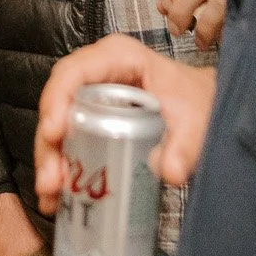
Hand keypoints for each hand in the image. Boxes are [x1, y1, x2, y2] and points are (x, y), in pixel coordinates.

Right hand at [33, 35, 217, 212]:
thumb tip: (167, 171)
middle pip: (58, 103)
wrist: (206, 108)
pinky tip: (57, 198)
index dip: (57, 100)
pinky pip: (68, 141)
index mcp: (118, 57)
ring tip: (51, 196)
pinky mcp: (91, 118)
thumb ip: (184, 145)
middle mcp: (97, 72)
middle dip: (49, 143)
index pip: (75, 72)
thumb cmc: (198, 102)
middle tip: (51, 180)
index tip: (54, 133)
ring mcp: (91, 95)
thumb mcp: (195, 120)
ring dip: (51, 160)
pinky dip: (61, 168)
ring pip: (58, 125)